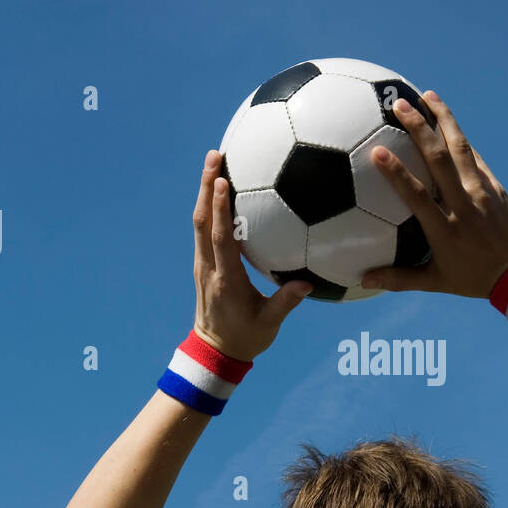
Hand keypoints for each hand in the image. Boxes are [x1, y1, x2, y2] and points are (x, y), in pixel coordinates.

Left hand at [191, 151, 311, 359]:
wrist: (215, 352)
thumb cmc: (245, 338)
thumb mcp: (269, 324)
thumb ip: (287, 302)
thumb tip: (308, 283)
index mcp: (226, 280)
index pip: (221, 238)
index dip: (221, 209)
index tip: (224, 181)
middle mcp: (209, 268)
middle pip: (202, 222)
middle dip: (207, 187)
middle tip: (214, 155)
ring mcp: (202, 266)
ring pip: (199, 223)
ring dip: (204, 192)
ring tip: (213, 162)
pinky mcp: (202, 265)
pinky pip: (203, 231)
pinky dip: (209, 207)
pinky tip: (218, 190)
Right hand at [360, 91, 507, 296]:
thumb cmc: (475, 280)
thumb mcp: (436, 282)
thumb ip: (399, 279)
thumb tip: (364, 280)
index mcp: (445, 229)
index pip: (416, 195)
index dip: (396, 173)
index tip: (377, 151)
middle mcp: (463, 205)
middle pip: (439, 159)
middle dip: (419, 128)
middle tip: (399, 104)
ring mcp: (482, 192)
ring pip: (461, 148)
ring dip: (444, 119)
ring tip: (428, 95)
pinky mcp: (495, 187)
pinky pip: (475, 157)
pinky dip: (460, 138)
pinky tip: (449, 123)